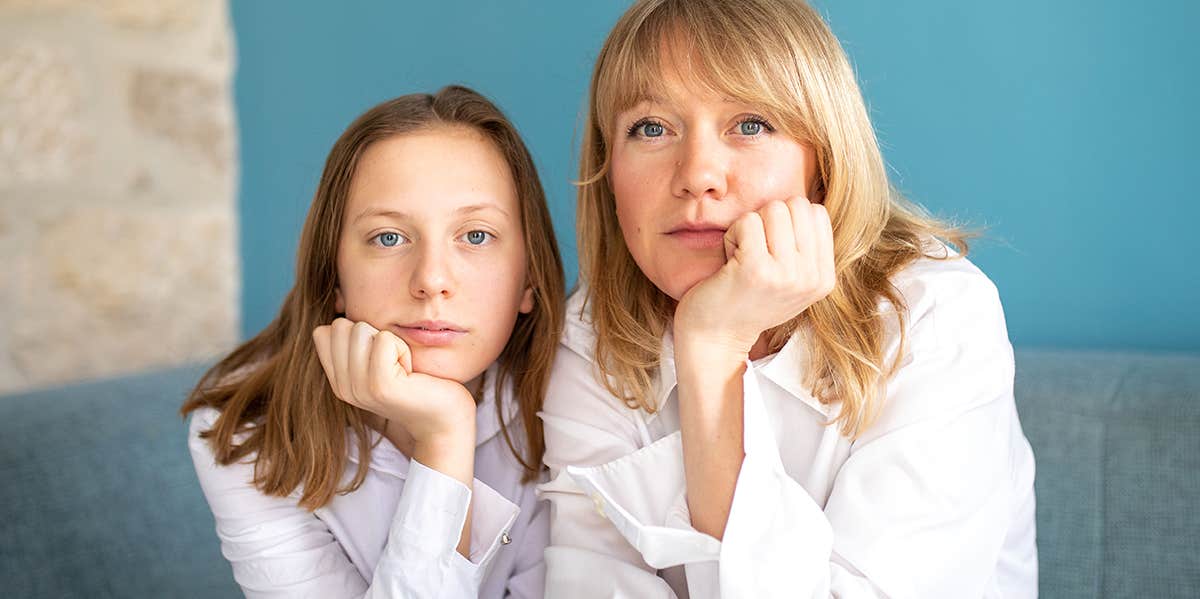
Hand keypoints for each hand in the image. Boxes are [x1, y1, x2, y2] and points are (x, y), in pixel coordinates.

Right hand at [312, 318, 475, 443]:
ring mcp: (359, 389)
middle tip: (395, 363)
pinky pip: (384, 339)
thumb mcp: (380, 357)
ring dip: (391, 341)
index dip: (358, 333)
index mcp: (339, 380)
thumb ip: (356, 337)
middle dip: (375, 334)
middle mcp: (343, 387)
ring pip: (361, 329)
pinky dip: (403, 348)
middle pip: (342, 326)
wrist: (445, 419)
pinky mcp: (380, 386)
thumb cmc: (419, 381)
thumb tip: (337, 297)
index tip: (381, 357)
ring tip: (404, 368)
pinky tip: (411, 372)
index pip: (325, 331)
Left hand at [674, 197, 834, 358]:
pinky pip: (747, 221)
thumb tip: (807, 204)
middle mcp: (811, 278)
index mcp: (824, 278)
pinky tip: (729, 262)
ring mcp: (786, 274)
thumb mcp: (790, 280)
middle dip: (768, 221)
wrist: (714, 338)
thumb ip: (805, 248)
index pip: (816, 212)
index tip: (771, 253)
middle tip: (753, 253)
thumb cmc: (746, 300)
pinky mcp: (756, 268)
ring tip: (741, 258)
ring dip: (749, 227)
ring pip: (772, 210)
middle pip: (796, 205)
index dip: (787, 222)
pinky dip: (732, 236)